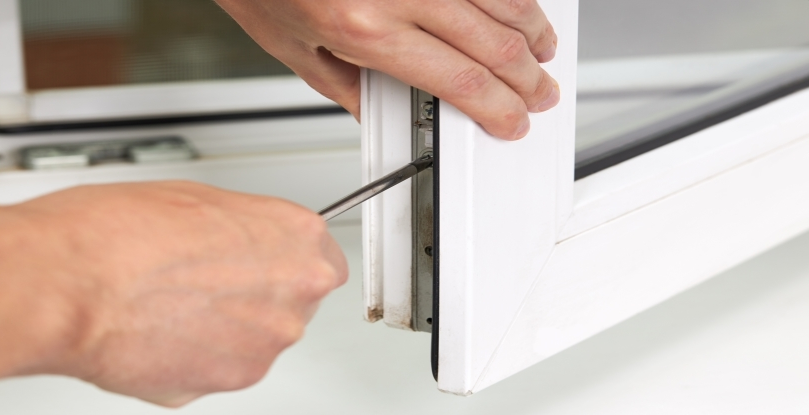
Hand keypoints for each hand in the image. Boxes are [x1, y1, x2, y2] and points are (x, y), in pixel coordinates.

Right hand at [0, 182, 346, 406]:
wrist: (69, 284)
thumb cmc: (118, 232)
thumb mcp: (199, 198)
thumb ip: (246, 227)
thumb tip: (247, 241)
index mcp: (296, 240)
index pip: (324, 255)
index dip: (289, 259)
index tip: (274, 262)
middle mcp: (292, 297)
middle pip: (294, 300)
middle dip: (260, 293)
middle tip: (209, 281)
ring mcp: (263, 346)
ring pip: (258, 337)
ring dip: (229, 328)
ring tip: (173, 304)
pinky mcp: (227, 384)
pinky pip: (223, 367)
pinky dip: (199, 355)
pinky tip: (162, 331)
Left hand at [216, 0, 558, 139]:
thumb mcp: (292, 50)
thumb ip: (348, 89)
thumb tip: (384, 116)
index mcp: (364, 28)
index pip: (460, 81)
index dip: (498, 107)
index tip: (511, 118)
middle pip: (494, 42)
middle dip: (527, 75)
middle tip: (538, 90)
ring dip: (532, 28)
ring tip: (541, 47)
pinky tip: (517, 3)